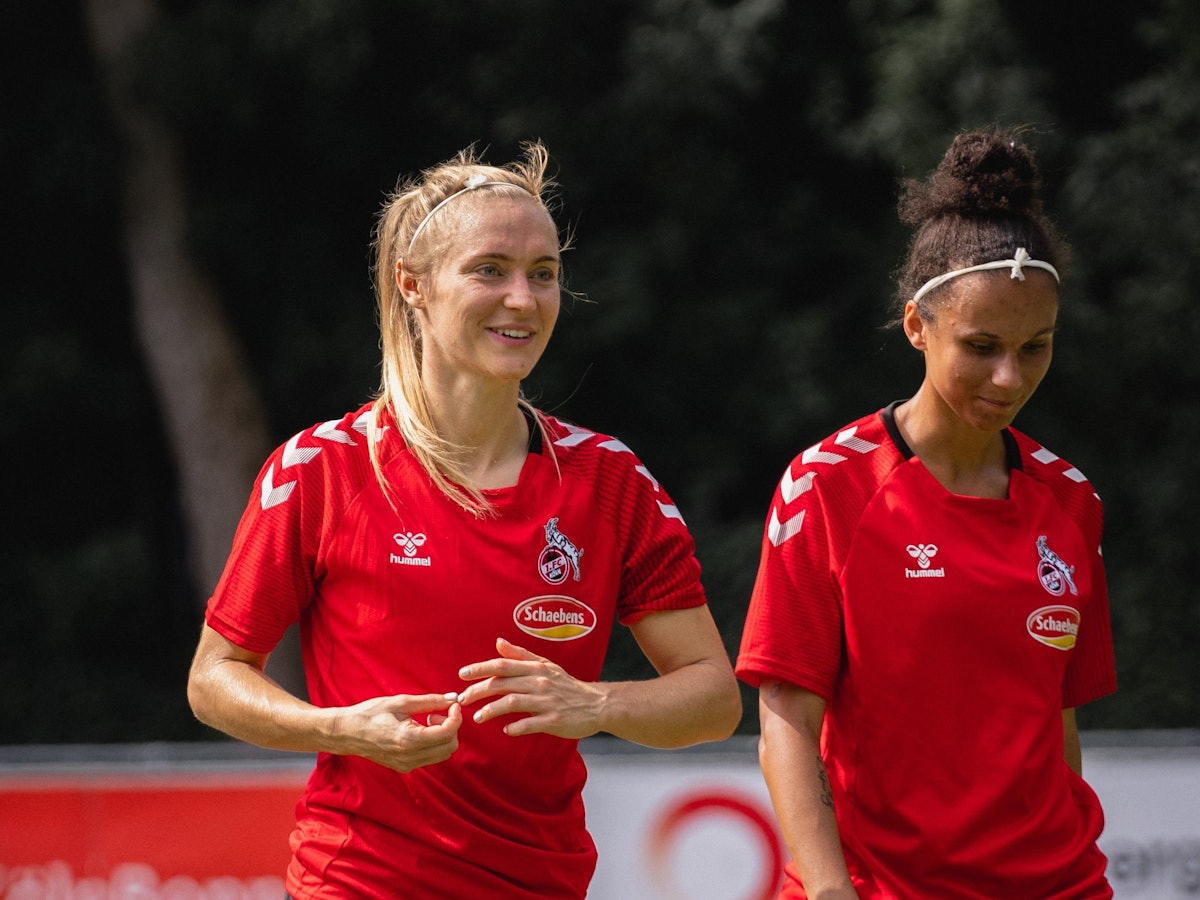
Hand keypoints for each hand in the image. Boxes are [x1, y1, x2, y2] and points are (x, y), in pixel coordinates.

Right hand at [332, 692, 462, 772]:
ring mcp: (407, 765)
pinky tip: (419, 729)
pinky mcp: (404, 767)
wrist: (347, 733)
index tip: (452, 704)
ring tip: (426, 719)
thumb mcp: (401, 702)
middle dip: (451, 727)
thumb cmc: (370, 713)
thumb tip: (452, 698)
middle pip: (449, 747)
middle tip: (435, 712)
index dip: (456, 716)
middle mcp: (410, 757)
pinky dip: (433, 743)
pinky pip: (430, 757)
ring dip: (442, 736)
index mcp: (409, 739)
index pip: (448, 733)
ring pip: (442, 754)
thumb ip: (430, 701)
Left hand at [456, 638, 605, 738]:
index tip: (462, 674)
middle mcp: (539, 682)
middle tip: (462, 700)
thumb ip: (520, 655)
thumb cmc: (566, 685)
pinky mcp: (554, 720)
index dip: (481, 668)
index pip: (503, 665)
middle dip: (479, 691)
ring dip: (491, 710)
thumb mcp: (545, 665)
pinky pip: (530, 723)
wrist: (596, 704)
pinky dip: (515, 727)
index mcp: (536, 668)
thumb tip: (498, 642)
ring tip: (477, 717)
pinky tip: (506, 730)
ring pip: (512, 702)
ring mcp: (547, 702)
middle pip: (503, 684)